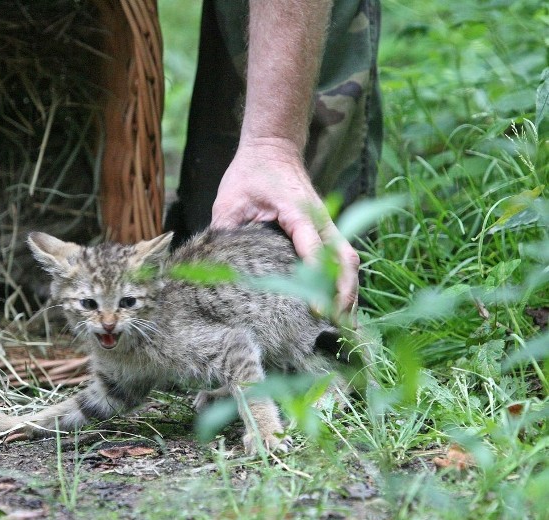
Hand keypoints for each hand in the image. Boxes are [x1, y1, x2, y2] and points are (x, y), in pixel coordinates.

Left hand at [210, 139, 358, 321]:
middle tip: (336, 326)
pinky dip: (344, 282)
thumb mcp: (229, 201)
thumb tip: (214, 268)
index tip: (316, 309)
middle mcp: (320, 218)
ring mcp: (327, 224)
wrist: (272, 148)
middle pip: (344, 260)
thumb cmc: (249, 174)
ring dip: (349, 292)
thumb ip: (225, 232)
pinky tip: (339, 308)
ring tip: (344, 326)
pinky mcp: (325, 230)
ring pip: (348, 261)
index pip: (314, 249)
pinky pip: (342, 258)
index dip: (317, 280)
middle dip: (345, 294)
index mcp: (297, 211)